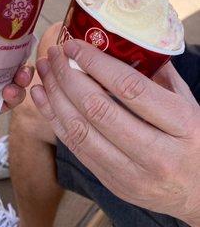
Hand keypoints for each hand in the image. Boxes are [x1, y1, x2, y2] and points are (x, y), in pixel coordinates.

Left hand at [32, 40, 199, 226]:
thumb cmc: (196, 141)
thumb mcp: (188, 104)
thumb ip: (160, 75)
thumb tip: (126, 45)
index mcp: (181, 125)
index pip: (129, 88)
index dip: (96, 64)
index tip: (74, 46)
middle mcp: (156, 153)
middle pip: (97, 109)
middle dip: (68, 77)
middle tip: (55, 54)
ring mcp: (131, 174)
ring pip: (80, 131)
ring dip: (55, 96)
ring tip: (44, 71)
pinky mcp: (112, 183)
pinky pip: (76, 148)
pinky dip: (55, 119)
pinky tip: (43, 97)